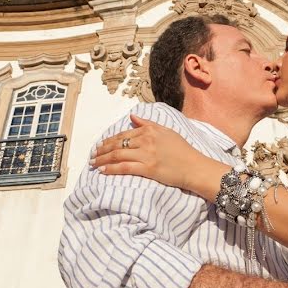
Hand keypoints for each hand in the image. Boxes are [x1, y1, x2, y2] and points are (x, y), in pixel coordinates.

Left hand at [90, 114, 209, 191]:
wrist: (194, 167)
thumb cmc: (183, 150)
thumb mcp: (166, 131)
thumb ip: (148, 123)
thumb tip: (133, 116)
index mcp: (149, 130)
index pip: (124, 134)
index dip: (109, 140)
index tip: (100, 145)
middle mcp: (146, 140)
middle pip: (118, 144)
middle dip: (102, 150)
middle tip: (93, 155)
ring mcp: (146, 154)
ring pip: (118, 155)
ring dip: (103, 159)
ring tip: (94, 163)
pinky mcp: (147, 168)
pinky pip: (124, 167)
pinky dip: (111, 169)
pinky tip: (103, 171)